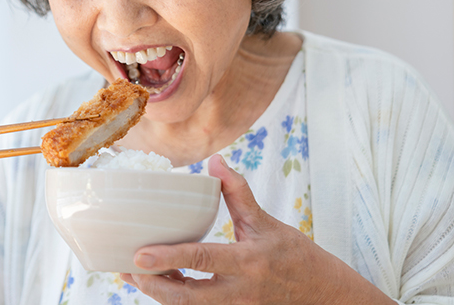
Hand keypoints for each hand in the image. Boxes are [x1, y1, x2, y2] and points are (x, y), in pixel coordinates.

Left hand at [120, 155, 393, 304]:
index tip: (137, 256)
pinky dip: (177, 298)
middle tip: (126, 271)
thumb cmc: (297, 257)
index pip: (202, 260)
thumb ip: (238, 193)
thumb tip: (215, 161)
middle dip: (153, 286)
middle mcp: (240, 292)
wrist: (327, 298)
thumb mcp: (269, 223)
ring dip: (161, 293)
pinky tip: (164, 282)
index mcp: (249, 262)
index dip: (168, 258)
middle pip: (187, 297)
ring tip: (136, 276)